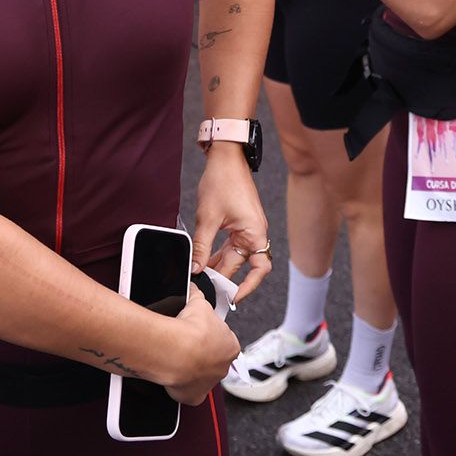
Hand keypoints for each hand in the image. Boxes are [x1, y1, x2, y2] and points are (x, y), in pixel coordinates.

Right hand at [162, 285, 239, 405]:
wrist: (176, 350)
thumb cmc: (190, 329)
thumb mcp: (198, 304)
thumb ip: (198, 298)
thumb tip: (194, 287)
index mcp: (231, 345)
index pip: (222, 340)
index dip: (208, 335)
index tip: (197, 332)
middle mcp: (224, 366)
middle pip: (213, 359)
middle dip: (200, 353)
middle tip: (184, 344)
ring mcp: (210, 383)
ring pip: (201, 375)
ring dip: (191, 368)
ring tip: (176, 357)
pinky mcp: (195, 396)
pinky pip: (188, 390)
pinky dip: (181, 384)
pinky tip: (173, 373)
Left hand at [192, 143, 271, 301]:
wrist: (225, 156)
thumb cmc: (222, 181)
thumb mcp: (207, 218)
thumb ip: (201, 247)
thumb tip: (196, 268)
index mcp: (255, 233)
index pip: (259, 270)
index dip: (247, 287)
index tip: (233, 299)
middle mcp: (255, 232)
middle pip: (242, 264)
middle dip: (224, 277)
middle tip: (205, 289)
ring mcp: (248, 227)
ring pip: (234, 255)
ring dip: (220, 264)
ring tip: (201, 276)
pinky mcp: (240, 222)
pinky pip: (231, 244)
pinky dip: (219, 252)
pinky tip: (204, 259)